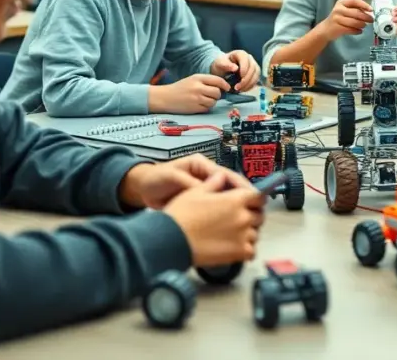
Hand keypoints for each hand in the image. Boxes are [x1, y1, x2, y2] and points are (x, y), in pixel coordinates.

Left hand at [118, 156, 253, 209]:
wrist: (141, 189)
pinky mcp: (201, 205)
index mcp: (203, 167)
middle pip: (232, 188)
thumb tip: (211, 187)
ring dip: (236, 210)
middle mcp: (207, 178)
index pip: (227, 175)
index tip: (253, 197)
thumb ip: (190, 182)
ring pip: (227, 200)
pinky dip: (224, 218)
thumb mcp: (172, 176)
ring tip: (247, 222)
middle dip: (244, 199)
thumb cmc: (156, 179)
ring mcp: (205, 191)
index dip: (241, 186)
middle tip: (255, 213)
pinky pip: (217, 210)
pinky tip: (231, 229)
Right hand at [150, 73, 230, 113]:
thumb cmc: (180, 88)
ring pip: (213, 101)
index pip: (218, 80)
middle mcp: (198, 87)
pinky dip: (206, 108)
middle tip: (213, 95)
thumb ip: (206, 81)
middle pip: (217, 92)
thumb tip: (222, 86)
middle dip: (218, 95)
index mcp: (198, 78)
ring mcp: (196, 98)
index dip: (225, 85)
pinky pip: (207, 109)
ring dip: (212, 102)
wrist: (164, 97)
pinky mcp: (195, 108)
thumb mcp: (193, 79)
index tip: (227, 88)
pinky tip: (199, 105)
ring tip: (204, 100)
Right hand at [164, 173, 265, 267]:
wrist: (171, 240)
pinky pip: (251, 251)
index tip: (252, 202)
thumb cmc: (181, 214)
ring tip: (235, 235)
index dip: (256, 199)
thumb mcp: (195, 191)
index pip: (259, 197)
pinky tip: (236, 248)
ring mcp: (243, 235)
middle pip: (259, 216)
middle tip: (240, 219)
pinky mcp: (239, 253)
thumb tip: (222, 176)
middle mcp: (244, 216)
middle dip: (252, 216)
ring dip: (248, 233)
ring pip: (255, 234)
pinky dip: (246, 250)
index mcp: (236, 199)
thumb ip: (213, 183)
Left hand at [211, 50, 259, 91]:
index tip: (240, 77)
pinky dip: (250, 86)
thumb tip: (236, 68)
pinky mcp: (254, 74)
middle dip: (246, 79)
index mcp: (240, 54)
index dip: (244, 68)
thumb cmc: (220, 65)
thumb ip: (225, 65)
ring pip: (256, 75)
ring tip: (239, 89)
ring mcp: (253, 66)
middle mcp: (249, 58)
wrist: (222, 71)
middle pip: (253, 68)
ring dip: (249, 84)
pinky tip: (242, 89)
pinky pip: (256, 80)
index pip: (246, 60)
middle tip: (237, 87)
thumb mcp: (219, 64)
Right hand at [319, 0, 371, 40]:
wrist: (326, 29)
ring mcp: (337, 18)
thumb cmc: (339, 18)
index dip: (364, 4)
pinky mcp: (337, 28)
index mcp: (341, 2)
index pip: (354, 0)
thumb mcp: (344, 10)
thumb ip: (355, 9)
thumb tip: (369, 12)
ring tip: (364, 26)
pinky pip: (351, 30)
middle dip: (366, 17)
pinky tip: (359, 31)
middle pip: (356, 12)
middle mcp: (338, 9)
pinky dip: (357, 31)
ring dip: (362, 25)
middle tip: (371, 20)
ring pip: (354, 22)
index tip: (371, 10)